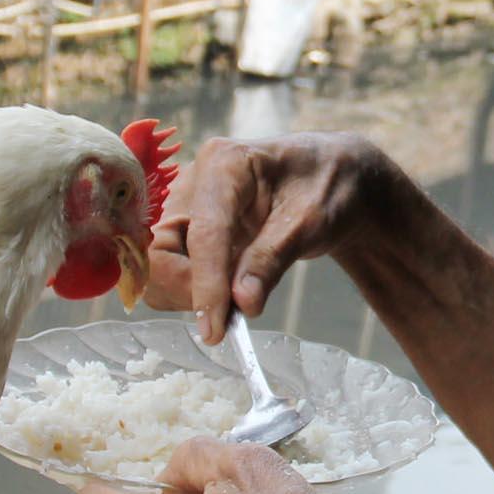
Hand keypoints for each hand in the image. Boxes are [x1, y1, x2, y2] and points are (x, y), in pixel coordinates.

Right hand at [146, 135, 383, 343]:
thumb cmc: (327, 186)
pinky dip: (193, 291)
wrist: (333, 177)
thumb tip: (243, 304)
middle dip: (187, 290)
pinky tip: (226, 295)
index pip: (204, 232)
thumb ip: (273, 259)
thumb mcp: (312, 221)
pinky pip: (172, 269)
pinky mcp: (188, 228)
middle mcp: (194, 181)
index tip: (215, 329)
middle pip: (162, 250)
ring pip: (160, 265)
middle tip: (227, 318)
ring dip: (187, 294)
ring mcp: (186, 205)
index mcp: (224, 164)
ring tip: (233, 302)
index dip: (206, 284)